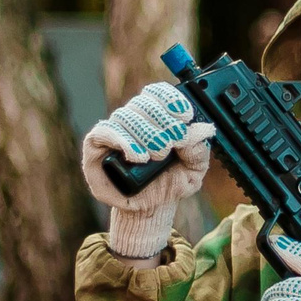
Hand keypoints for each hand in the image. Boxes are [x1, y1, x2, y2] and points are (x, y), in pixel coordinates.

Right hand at [81, 83, 217, 258]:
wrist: (151, 207)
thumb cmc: (170, 183)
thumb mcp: (194, 169)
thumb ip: (199, 148)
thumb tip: (204, 129)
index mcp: (156, 117)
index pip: (158, 93)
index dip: (170, 99)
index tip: (185, 115)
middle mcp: (133, 119)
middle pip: (142, 103)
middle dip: (162, 121)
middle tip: (172, 143)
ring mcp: (114, 131)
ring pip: (125, 116)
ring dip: (145, 133)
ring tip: (158, 155)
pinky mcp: (96, 146)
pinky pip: (104, 133)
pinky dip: (122, 140)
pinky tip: (137, 155)